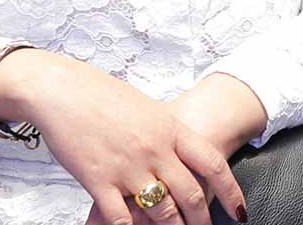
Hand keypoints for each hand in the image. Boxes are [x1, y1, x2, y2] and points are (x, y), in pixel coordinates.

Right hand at [0, 50, 246, 224]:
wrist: (63, 90)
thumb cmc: (104, 96)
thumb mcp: (148, 110)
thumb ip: (166, 133)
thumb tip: (180, 150)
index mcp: (171, 128)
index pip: (212, 164)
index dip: (230, 191)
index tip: (239, 210)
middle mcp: (155, 149)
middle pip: (189, 193)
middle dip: (200, 218)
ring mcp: (128, 167)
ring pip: (160, 210)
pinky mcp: (98, 181)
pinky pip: (122, 217)